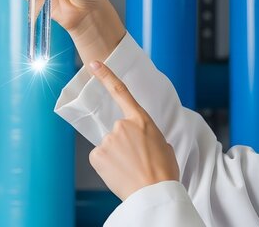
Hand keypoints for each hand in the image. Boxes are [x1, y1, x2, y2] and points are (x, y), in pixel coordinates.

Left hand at [87, 60, 179, 200]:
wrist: (155, 193)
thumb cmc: (164, 172)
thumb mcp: (163, 144)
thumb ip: (148, 135)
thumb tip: (139, 141)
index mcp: (141, 120)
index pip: (120, 91)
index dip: (106, 76)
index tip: (94, 64)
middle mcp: (122, 126)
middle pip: (117, 131)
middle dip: (124, 144)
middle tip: (137, 160)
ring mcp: (108, 139)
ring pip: (109, 146)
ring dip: (117, 156)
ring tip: (131, 169)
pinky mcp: (98, 155)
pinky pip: (100, 158)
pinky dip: (108, 165)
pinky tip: (120, 173)